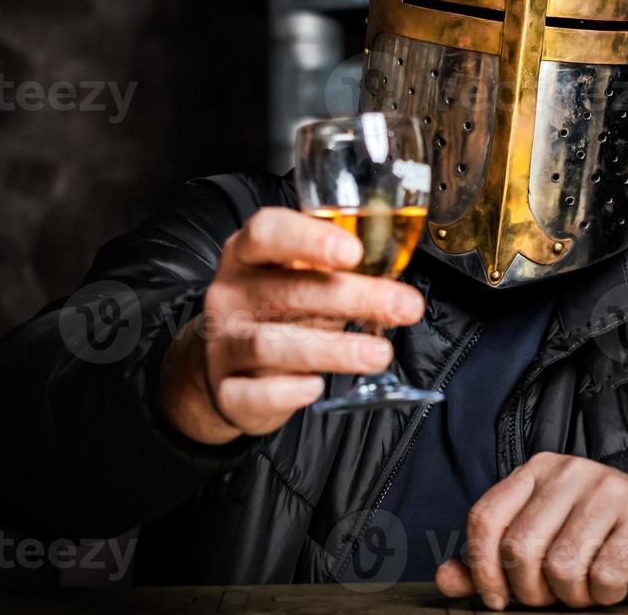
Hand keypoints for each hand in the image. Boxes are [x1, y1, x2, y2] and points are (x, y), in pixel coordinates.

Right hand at [159, 207, 425, 444]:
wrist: (229, 365)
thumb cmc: (280, 309)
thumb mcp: (304, 278)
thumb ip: (341, 273)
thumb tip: (399, 280)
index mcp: (248, 254)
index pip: (268, 233)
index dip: (310, 239)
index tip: (355, 251)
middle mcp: (232, 294)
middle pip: (287, 290)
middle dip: (352, 297)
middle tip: (402, 305)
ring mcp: (224, 343)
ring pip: (271, 345)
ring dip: (332, 349)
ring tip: (378, 353)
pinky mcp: (228, 390)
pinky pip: (252, 393)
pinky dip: (286, 392)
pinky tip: (316, 386)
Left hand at [435, 452, 627, 609]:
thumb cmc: (603, 535)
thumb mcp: (545, 540)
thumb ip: (493, 558)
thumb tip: (447, 578)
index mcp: (538, 470)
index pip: (485, 518)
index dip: (482, 568)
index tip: (498, 597)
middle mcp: (570, 471)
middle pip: (519, 549)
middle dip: (531, 591)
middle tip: (553, 596)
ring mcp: (608, 489)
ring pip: (560, 566)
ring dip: (572, 596)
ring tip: (587, 587)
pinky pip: (604, 575)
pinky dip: (605, 594)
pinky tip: (614, 583)